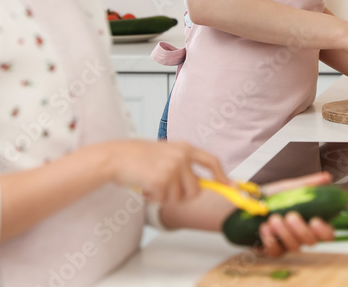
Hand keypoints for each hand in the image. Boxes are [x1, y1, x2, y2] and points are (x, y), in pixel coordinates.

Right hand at [101, 140, 225, 204]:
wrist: (117, 156)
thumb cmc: (139, 157)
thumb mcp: (167, 154)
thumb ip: (184, 165)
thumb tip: (202, 184)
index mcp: (185, 148)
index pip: (211, 161)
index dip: (223, 176)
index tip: (231, 186)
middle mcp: (182, 156)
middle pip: (197, 189)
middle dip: (183, 196)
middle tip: (167, 190)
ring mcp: (172, 168)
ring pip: (180, 197)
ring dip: (165, 197)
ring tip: (152, 184)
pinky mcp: (161, 180)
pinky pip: (164, 200)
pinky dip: (154, 198)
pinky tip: (145, 187)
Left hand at [257, 171, 335, 254]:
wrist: (244, 202)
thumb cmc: (269, 196)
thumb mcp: (289, 187)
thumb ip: (308, 184)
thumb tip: (327, 178)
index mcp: (309, 221)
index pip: (327, 234)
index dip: (324, 231)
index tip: (315, 221)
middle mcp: (300, 235)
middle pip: (311, 242)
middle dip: (301, 230)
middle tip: (290, 216)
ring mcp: (286, 244)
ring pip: (294, 247)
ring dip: (284, 233)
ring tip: (273, 218)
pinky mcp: (271, 250)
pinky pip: (275, 251)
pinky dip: (270, 240)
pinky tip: (264, 227)